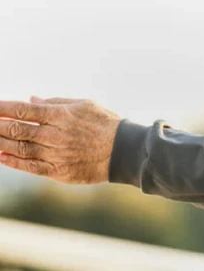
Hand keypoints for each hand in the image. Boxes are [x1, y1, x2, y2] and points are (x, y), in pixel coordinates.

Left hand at [0, 97, 120, 183]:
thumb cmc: (106, 124)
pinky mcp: (60, 171)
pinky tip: (2, 157)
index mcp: (61, 116)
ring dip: (1, 143)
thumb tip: (32, 100)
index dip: (3, 108)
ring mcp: (56, 154)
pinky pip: (31, 167)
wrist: (124, 151)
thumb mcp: (84, 105)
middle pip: (17, 129)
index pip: (24, 110)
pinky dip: (14, 162)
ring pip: (20, 148)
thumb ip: (56, 103)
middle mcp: (56, 135)